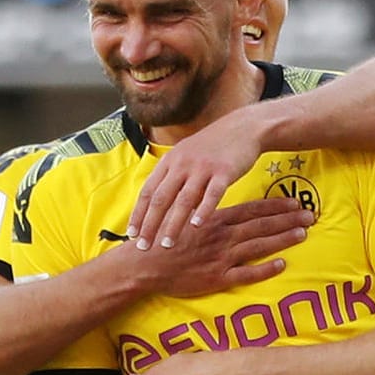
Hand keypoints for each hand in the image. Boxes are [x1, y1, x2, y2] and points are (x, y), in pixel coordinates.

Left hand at [127, 109, 266, 249]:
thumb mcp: (186, 158)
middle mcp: (182, 164)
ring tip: (167, 244)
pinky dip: (203, 210)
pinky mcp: (224, 171)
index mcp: (170, 162)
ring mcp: (203, 167)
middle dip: (150, 225)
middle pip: (161, 198)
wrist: (242, 127)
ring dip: (173, 224)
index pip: (148, 191)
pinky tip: (196, 225)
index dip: (138, 214)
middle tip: (143, 247)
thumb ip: (174, 181)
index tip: (131, 234)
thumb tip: (162, 208)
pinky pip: (212, 193)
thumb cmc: (213, 147)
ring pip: (183, 200)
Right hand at [128, 197, 311, 298]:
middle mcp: (222, 236)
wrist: (143, 262)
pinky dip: (264, 270)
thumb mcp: (181, 214)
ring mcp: (221, 257)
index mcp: (215, 219)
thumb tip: (215, 197)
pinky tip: (281, 265)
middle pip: (261, 225)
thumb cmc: (161, 238)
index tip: (296, 201)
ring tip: (303, 234)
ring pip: (258, 246)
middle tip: (311, 215)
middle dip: (288, 219)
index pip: (252, 209)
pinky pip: (245, 274)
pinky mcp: (216, 278)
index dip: (276, 206)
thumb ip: (203, 208)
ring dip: (282, 239)